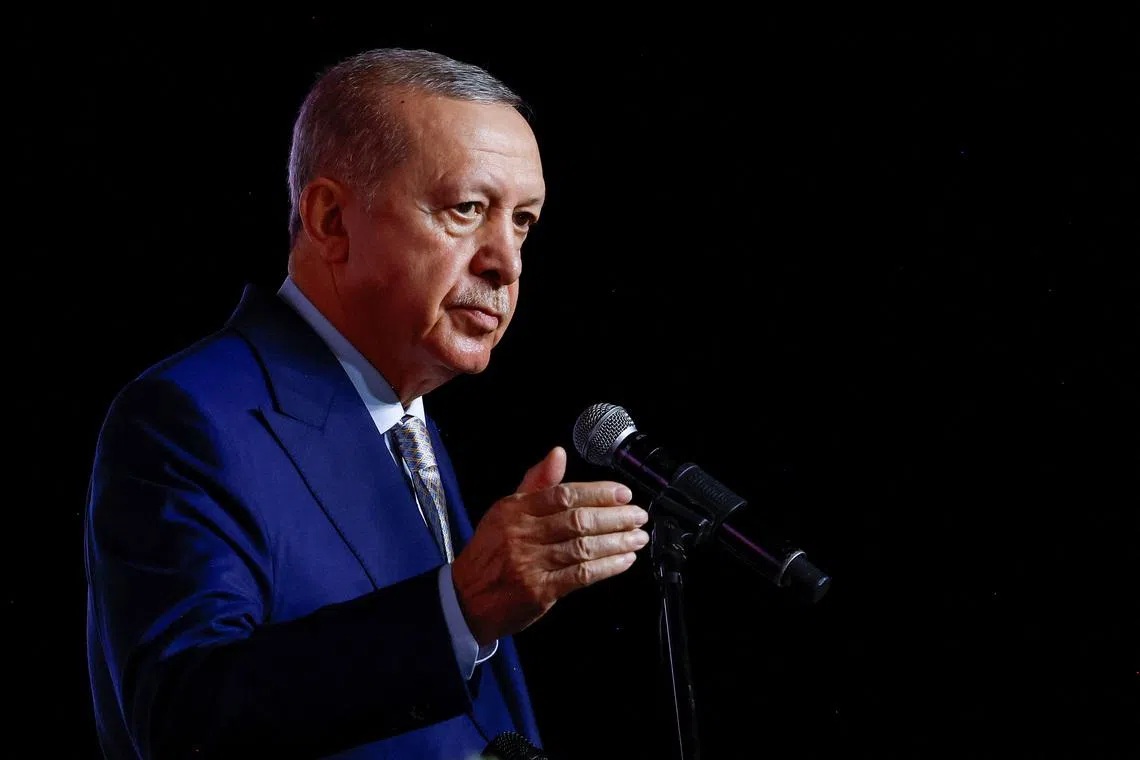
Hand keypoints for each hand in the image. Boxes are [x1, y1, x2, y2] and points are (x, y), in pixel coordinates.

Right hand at [450, 446, 649, 645]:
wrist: (466, 599)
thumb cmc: (491, 553)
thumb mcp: (505, 511)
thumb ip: (536, 483)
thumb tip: (558, 453)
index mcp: (514, 510)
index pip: (563, 494)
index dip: (598, 493)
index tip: (623, 493)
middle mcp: (522, 534)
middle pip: (577, 520)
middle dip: (615, 517)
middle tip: (638, 515)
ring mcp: (530, 564)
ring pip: (583, 547)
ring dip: (617, 541)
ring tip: (638, 537)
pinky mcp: (539, 591)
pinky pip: (581, 575)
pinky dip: (607, 567)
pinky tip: (625, 560)